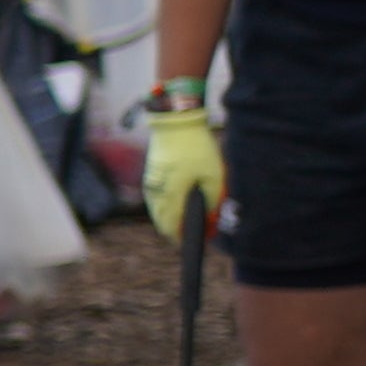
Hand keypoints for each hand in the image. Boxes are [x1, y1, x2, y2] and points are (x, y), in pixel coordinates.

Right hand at [141, 99, 220, 245]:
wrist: (175, 123)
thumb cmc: (197, 149)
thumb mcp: (214, 175)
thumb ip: (213, 200)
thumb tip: (211, 218)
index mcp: (171, 195)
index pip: (170, 226)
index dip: (180, 237)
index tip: (190, 241)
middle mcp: (156, 192)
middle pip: (161, 221)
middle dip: (175, 228)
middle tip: (193, 229)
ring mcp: (151, 184)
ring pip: (157, 210)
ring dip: (170, 216)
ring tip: (188, 215)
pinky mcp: (151, 176)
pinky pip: (155, 199)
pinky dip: (166, 205)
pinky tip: (178, 201)